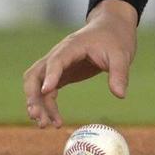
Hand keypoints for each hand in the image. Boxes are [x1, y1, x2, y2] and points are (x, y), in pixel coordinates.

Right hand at [22, 0, 137, 127]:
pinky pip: (47, 91)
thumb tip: (120, 95)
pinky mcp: (61, 74)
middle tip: (39, 116)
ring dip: (37, 104)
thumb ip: (119, 74)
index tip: (47, 91)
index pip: (56, 60)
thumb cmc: (114, 39)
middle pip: (35, 74)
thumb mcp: (121, 55)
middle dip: (33, 95)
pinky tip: (54, 121)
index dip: (50, 75)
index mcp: (72, 46)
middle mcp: (58, 55)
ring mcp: (57, 65)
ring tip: (44, 125)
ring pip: (36, 85)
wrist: (111, 29)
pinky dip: (47, 105)